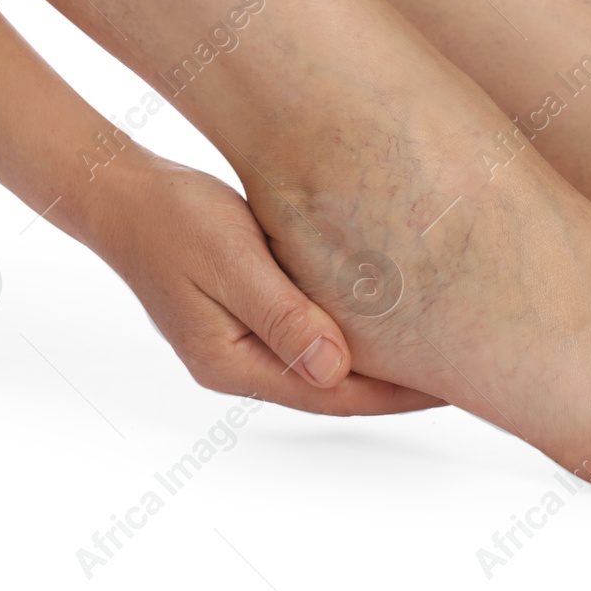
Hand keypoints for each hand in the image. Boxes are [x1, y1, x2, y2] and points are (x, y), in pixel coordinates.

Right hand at [86, 153, 443, 414]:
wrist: (124, 195)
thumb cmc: (175, 220)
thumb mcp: (231, 262)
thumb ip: (282, 316)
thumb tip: (334, 369)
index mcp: (231, 361)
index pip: (331, 394)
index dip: (395, 394)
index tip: (451, 386)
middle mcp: (238, 363)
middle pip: (333, 390)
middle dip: (398, 387)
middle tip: (466, 376)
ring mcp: (242, 343)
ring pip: (325, 365)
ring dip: (378, 365)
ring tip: (439, 355)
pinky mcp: (249, 316)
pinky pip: (312, 337)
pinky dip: (353, 335)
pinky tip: (388, 322)